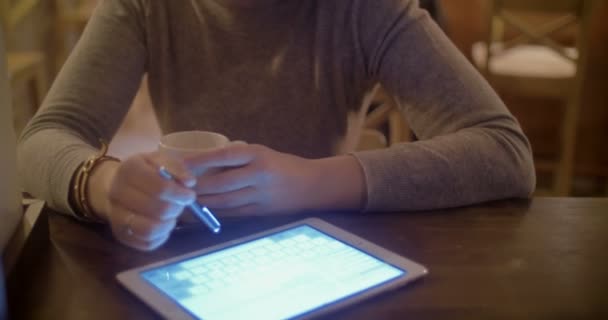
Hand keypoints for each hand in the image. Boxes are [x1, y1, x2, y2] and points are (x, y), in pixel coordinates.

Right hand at [88, 152, 196, 250]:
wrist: (119, 185)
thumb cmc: (148, 171)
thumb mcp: (163, 160)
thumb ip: (178, 168)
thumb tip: (189, 182)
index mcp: (130, 170)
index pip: (161, 188)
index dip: (180, 194)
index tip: (189, 195)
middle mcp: (117, 193)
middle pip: (158, 210)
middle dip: (177, 209)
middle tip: (180, 205)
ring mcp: (116, 216)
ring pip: (150, 230)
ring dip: (169, 224)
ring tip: (172, 216)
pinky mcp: (121, 235)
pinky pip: (147, 243)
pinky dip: (161, 236)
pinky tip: (163, 224)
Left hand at [184, 144, 366, 215]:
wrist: (312, 185)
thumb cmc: (282, 165)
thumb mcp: (262, 153)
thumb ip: (238, 159)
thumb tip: (204, 165)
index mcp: (258, 155)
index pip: (224, 156)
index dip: (201, 161)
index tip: (182, 164)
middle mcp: (259, 175)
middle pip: (221, 183)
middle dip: (197, 187)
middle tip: (176, 187)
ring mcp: (260, 195)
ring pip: (224, 201)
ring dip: (203, 202)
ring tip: (184, 201)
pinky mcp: (261, 211)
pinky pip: (233, 213)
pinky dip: (215, 212)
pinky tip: (203, 212)